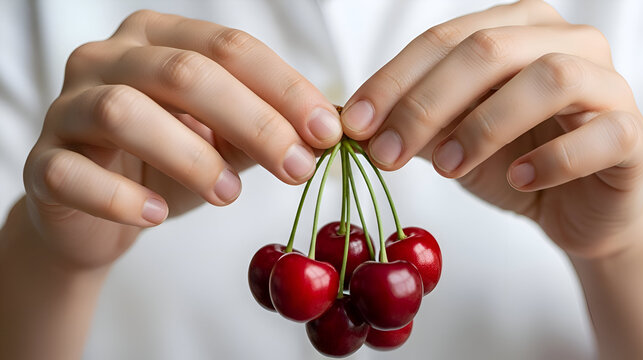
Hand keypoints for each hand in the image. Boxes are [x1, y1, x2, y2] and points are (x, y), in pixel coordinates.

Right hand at [22, 10, 341, 268]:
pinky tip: (155, 216)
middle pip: (185, 73)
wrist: (99, 210)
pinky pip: (72, 172)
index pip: (230, 47)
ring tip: (229, 195)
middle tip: (296, 168)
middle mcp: (109, 58)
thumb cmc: (167, 164)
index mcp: (159, 38)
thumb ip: (268, 129)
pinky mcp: (42, 161)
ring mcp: (67, 106)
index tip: (329, 132)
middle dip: (252, 121)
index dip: (285, 89)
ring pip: (124, 111)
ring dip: (190, 155)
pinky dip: (120, 197)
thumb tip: (331, 129)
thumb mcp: (224, 140)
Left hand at [341, 0, 642, 258]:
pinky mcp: (633, 133)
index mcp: (516, 29)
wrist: (576, 208)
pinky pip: (601, 135)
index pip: (444, 39)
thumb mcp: (450, 138)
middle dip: (427, 103)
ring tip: (446, 167)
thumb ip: (414, 123)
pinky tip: (518, 180)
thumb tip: (356, 123)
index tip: (356, 125)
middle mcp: (565, 42)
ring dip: (484, 126)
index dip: (394, 80)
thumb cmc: (512, 163)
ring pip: (549, 78)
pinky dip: (553, 158)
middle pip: (489, 51)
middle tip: (388, 153)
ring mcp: (606, 83)